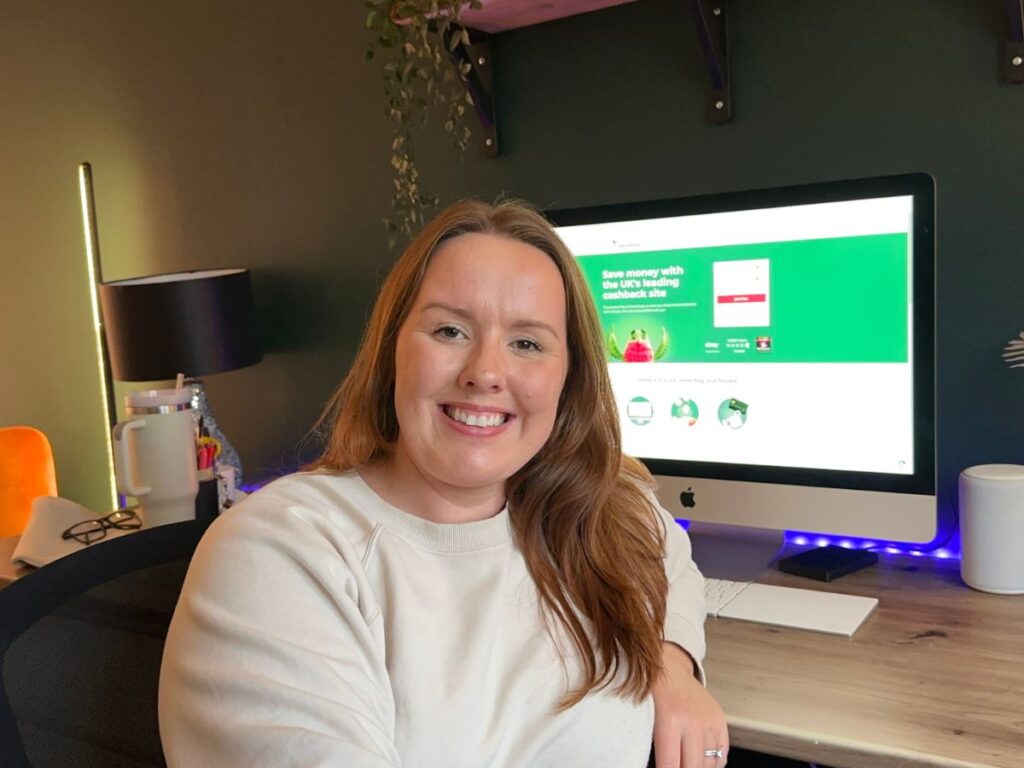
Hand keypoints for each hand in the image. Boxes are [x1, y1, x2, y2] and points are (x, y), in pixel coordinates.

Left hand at [651, 642, 728, 767]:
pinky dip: (713, 763)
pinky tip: (700, 761)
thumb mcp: (644, 716)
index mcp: (670, 720)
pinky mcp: (720, 720)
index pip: (670, 765)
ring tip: (686, 762)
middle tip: (675, 767)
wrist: (669, 666)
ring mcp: (709, 721)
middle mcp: (693, 722)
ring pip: (709, 764)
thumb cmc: (652, 690)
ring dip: (697, 767)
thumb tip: (655, 763)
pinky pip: (722, 754)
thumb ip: (652, 743)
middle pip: (692, 767)